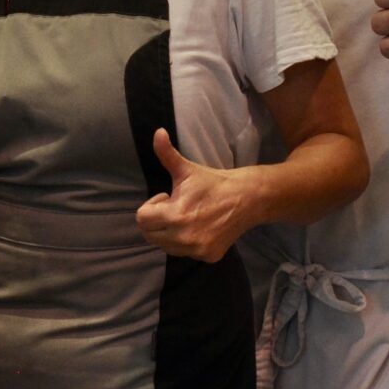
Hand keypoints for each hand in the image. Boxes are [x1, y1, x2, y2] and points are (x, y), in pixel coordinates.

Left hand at [132, 130, 258, 261]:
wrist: (247, 199)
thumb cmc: (212, 182)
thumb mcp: (186, 169)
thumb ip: (166, 153)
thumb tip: (157, 132)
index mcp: (175, 215)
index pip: (141, 219)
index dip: (151, 206)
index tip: (166, 197)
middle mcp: (184, 237)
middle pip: (150, 235)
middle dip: (157, 220)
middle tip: (175, 207)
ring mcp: (197, 249)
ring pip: (165, 246)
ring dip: (169, 233)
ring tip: (186, 217)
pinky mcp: (208, 256)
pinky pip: (184, 253)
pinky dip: (185, 243)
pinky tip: (198, 227)